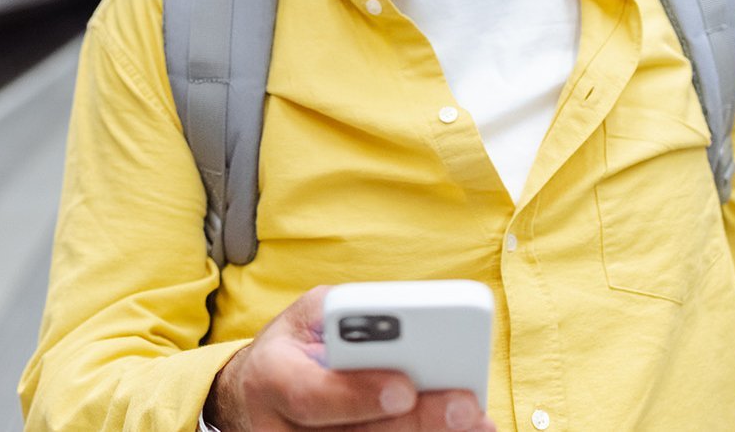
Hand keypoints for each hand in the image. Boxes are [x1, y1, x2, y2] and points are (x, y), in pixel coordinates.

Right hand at [207, 286, 495, 430]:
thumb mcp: (306, 316)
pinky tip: (463, 431)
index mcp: (271, 378)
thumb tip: (405, 321)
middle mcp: (282, 429)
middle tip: (464, 404)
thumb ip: (348, 315)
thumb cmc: (295, 348)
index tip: (405, 385)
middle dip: (416, 420)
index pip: (310, 393)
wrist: (260, 396)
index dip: (358, 394)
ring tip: (475, 419)